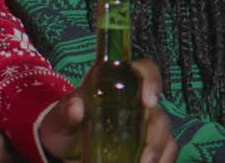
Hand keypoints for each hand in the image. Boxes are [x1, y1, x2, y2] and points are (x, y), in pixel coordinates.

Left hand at [38, 59, 176, 162]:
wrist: (62, 151)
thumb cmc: (63, 127)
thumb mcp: (59, 119)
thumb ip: (65, 112)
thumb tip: (75, 108)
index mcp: (119, 85)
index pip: (145, 71)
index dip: (152, 80)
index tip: (149, 101)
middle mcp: (138, 103)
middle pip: (158, 113)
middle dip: (155, 138)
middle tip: (144, 160)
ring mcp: (145, 125)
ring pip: (165, 135)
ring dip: (159, 154)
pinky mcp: (148, 145)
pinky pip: (165, 152)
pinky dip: (162, 161)